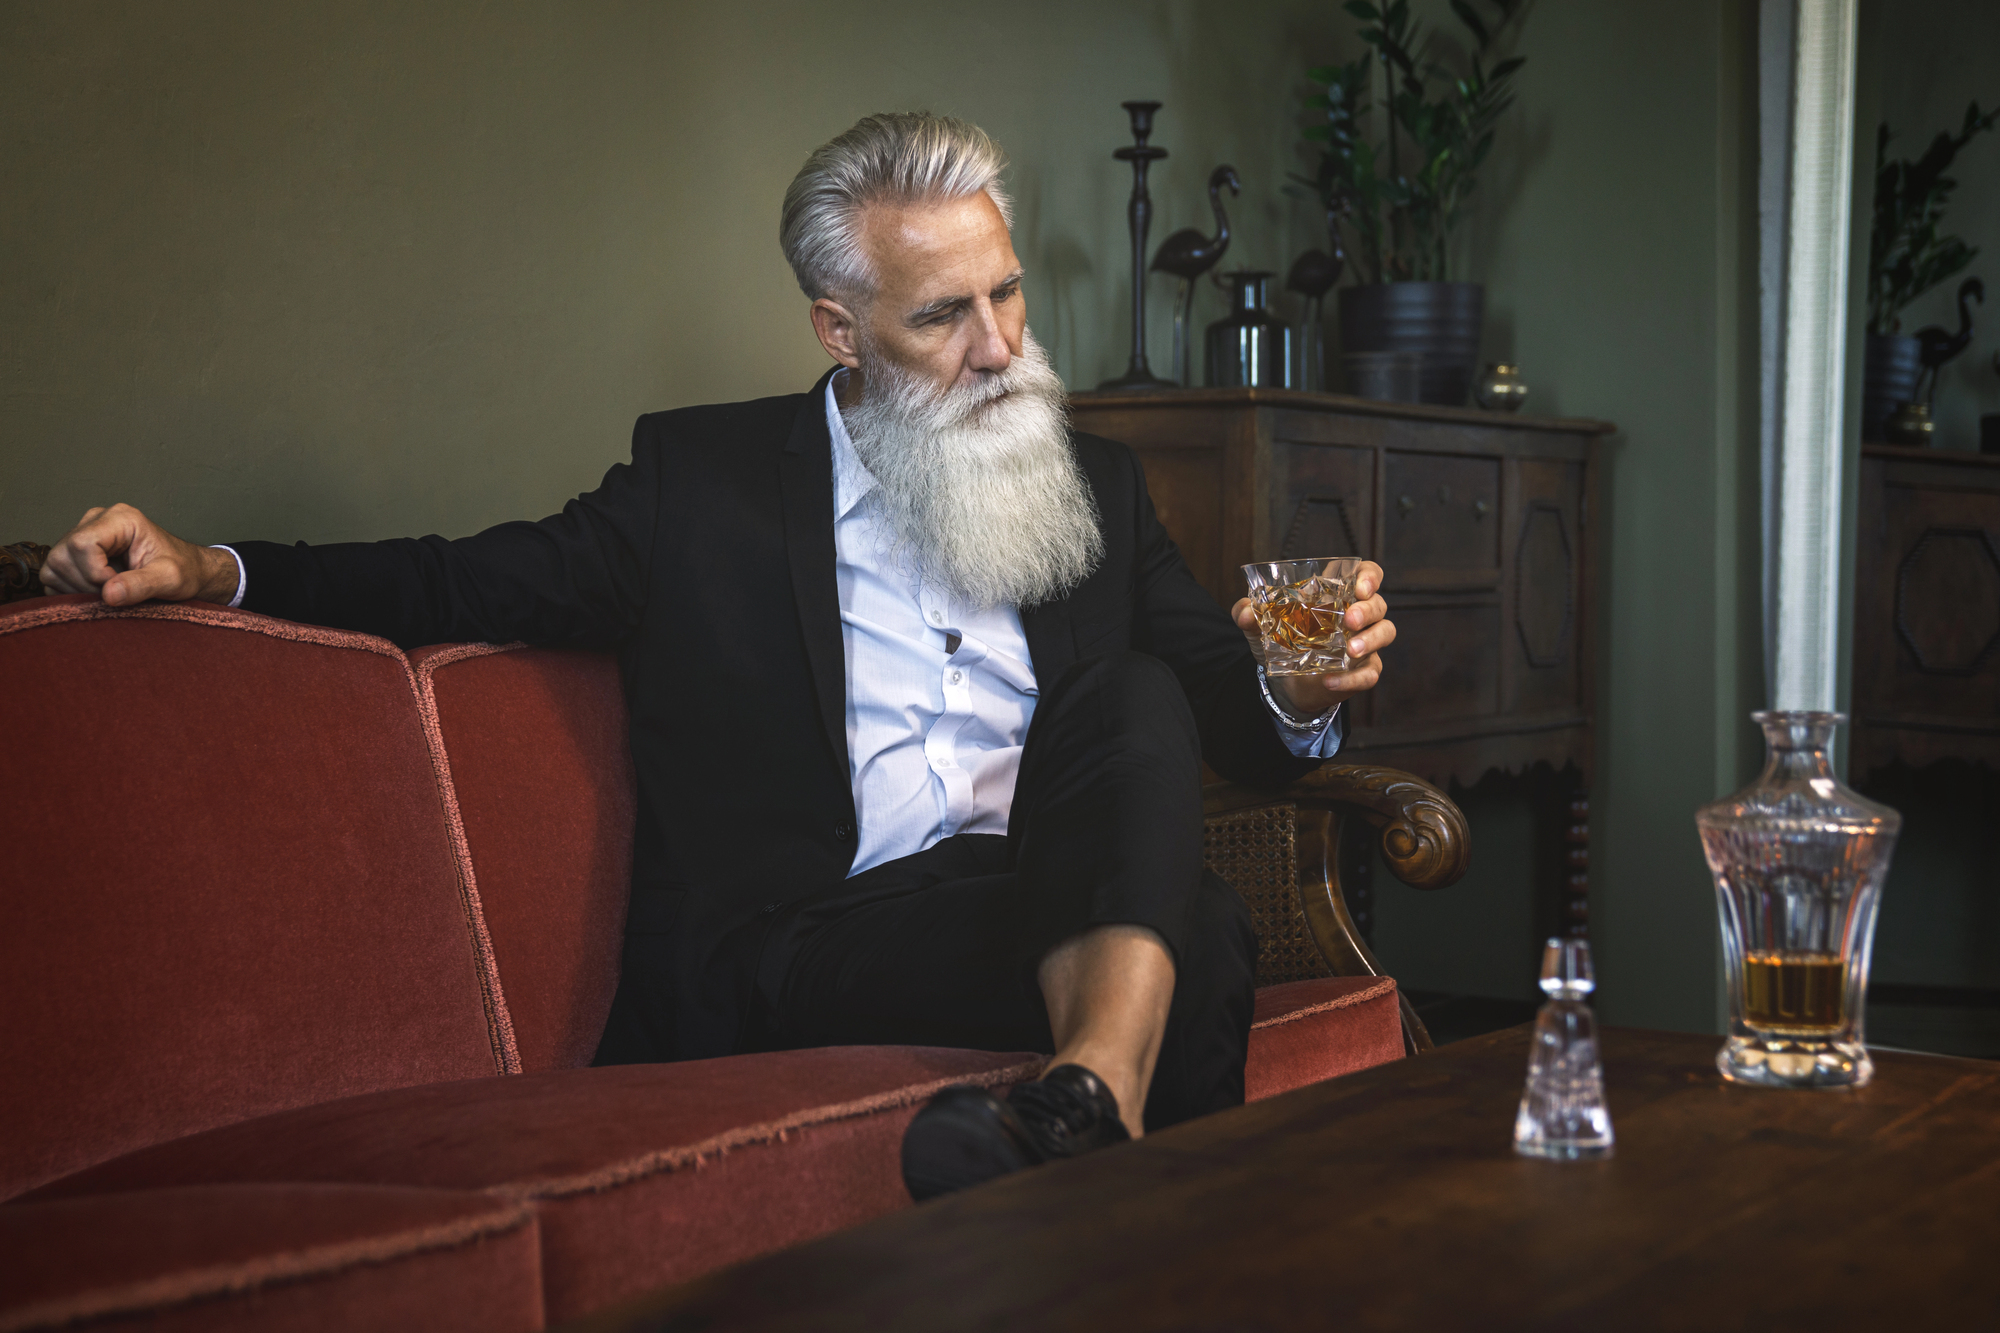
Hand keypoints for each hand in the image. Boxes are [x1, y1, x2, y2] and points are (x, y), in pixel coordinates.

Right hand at [39, 504, 239, 605]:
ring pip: (54, 565)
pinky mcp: (73, 552)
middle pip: (63, 555)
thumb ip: (142, 585)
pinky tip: (97, 592)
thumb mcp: (171, 579)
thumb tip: (109, 595)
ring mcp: (81, 534)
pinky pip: (52, 574)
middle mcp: (95, 520)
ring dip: (77, 589)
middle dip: (86, 584)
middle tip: (116, 593)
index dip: (95, 573)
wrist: (185, 571)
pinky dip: (70, 590)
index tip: (118, 587)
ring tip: (110, 592)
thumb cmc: (182, 570)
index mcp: (120, 518)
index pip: (83, 544)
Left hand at [1232, 560, 1394, 719]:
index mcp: (1338, 596)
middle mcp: (1358, 617)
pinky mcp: (1362, 671)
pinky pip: (1369, 674)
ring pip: (1385, 633)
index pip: (1368, 575)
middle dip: (1368, 610)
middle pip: (1379, 604)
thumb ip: (1248, 613)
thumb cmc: (1281, 641)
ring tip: (1350, 649)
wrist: (1285, 683)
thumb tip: (1245, 612)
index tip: (1361, 586)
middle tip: (1349, 619)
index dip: (1370, 577)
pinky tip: (1330, 680)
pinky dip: (1352, 678)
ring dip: (1371, 639)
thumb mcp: (1260, 626)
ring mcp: (1364, 643)